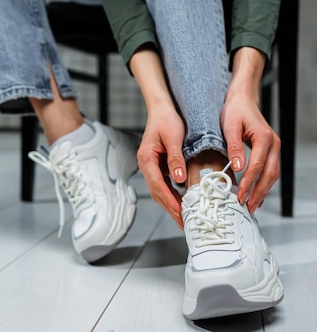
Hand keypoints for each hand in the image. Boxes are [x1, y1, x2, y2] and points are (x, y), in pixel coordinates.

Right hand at [137, 106, 186, 227]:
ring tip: (185, 218)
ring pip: (160, 191)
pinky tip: (183, 202)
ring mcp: (151, 167)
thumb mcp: (173, 137)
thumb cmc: (166, 119)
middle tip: (184, 223)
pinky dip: (172, 195)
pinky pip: (164, 185)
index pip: (157, 186)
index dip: (169, 201)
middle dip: (170, 209)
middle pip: (157, 193)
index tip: (180, 213)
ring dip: (171, 204)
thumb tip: (179, 179)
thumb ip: (175, 158)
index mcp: (147, 159)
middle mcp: (146, 165)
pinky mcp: (158, 166)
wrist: (162, 108)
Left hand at [221, 93, 280, 212]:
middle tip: (248, 206)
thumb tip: (237, 167)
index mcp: (264, 138)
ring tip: (251, 205)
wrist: (242, 100)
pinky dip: (264, 184)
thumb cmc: (235, 110)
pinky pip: (270, 171)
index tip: (240, 196)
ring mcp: (274, 148)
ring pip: (272, 175)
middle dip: (259, 192)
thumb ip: (234, 147)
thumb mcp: (230, 126)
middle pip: (270, 174)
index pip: (258, 166)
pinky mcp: (270, 151)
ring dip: (263, 191)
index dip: (249, 183)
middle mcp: (273, 144)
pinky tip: (256, 195)